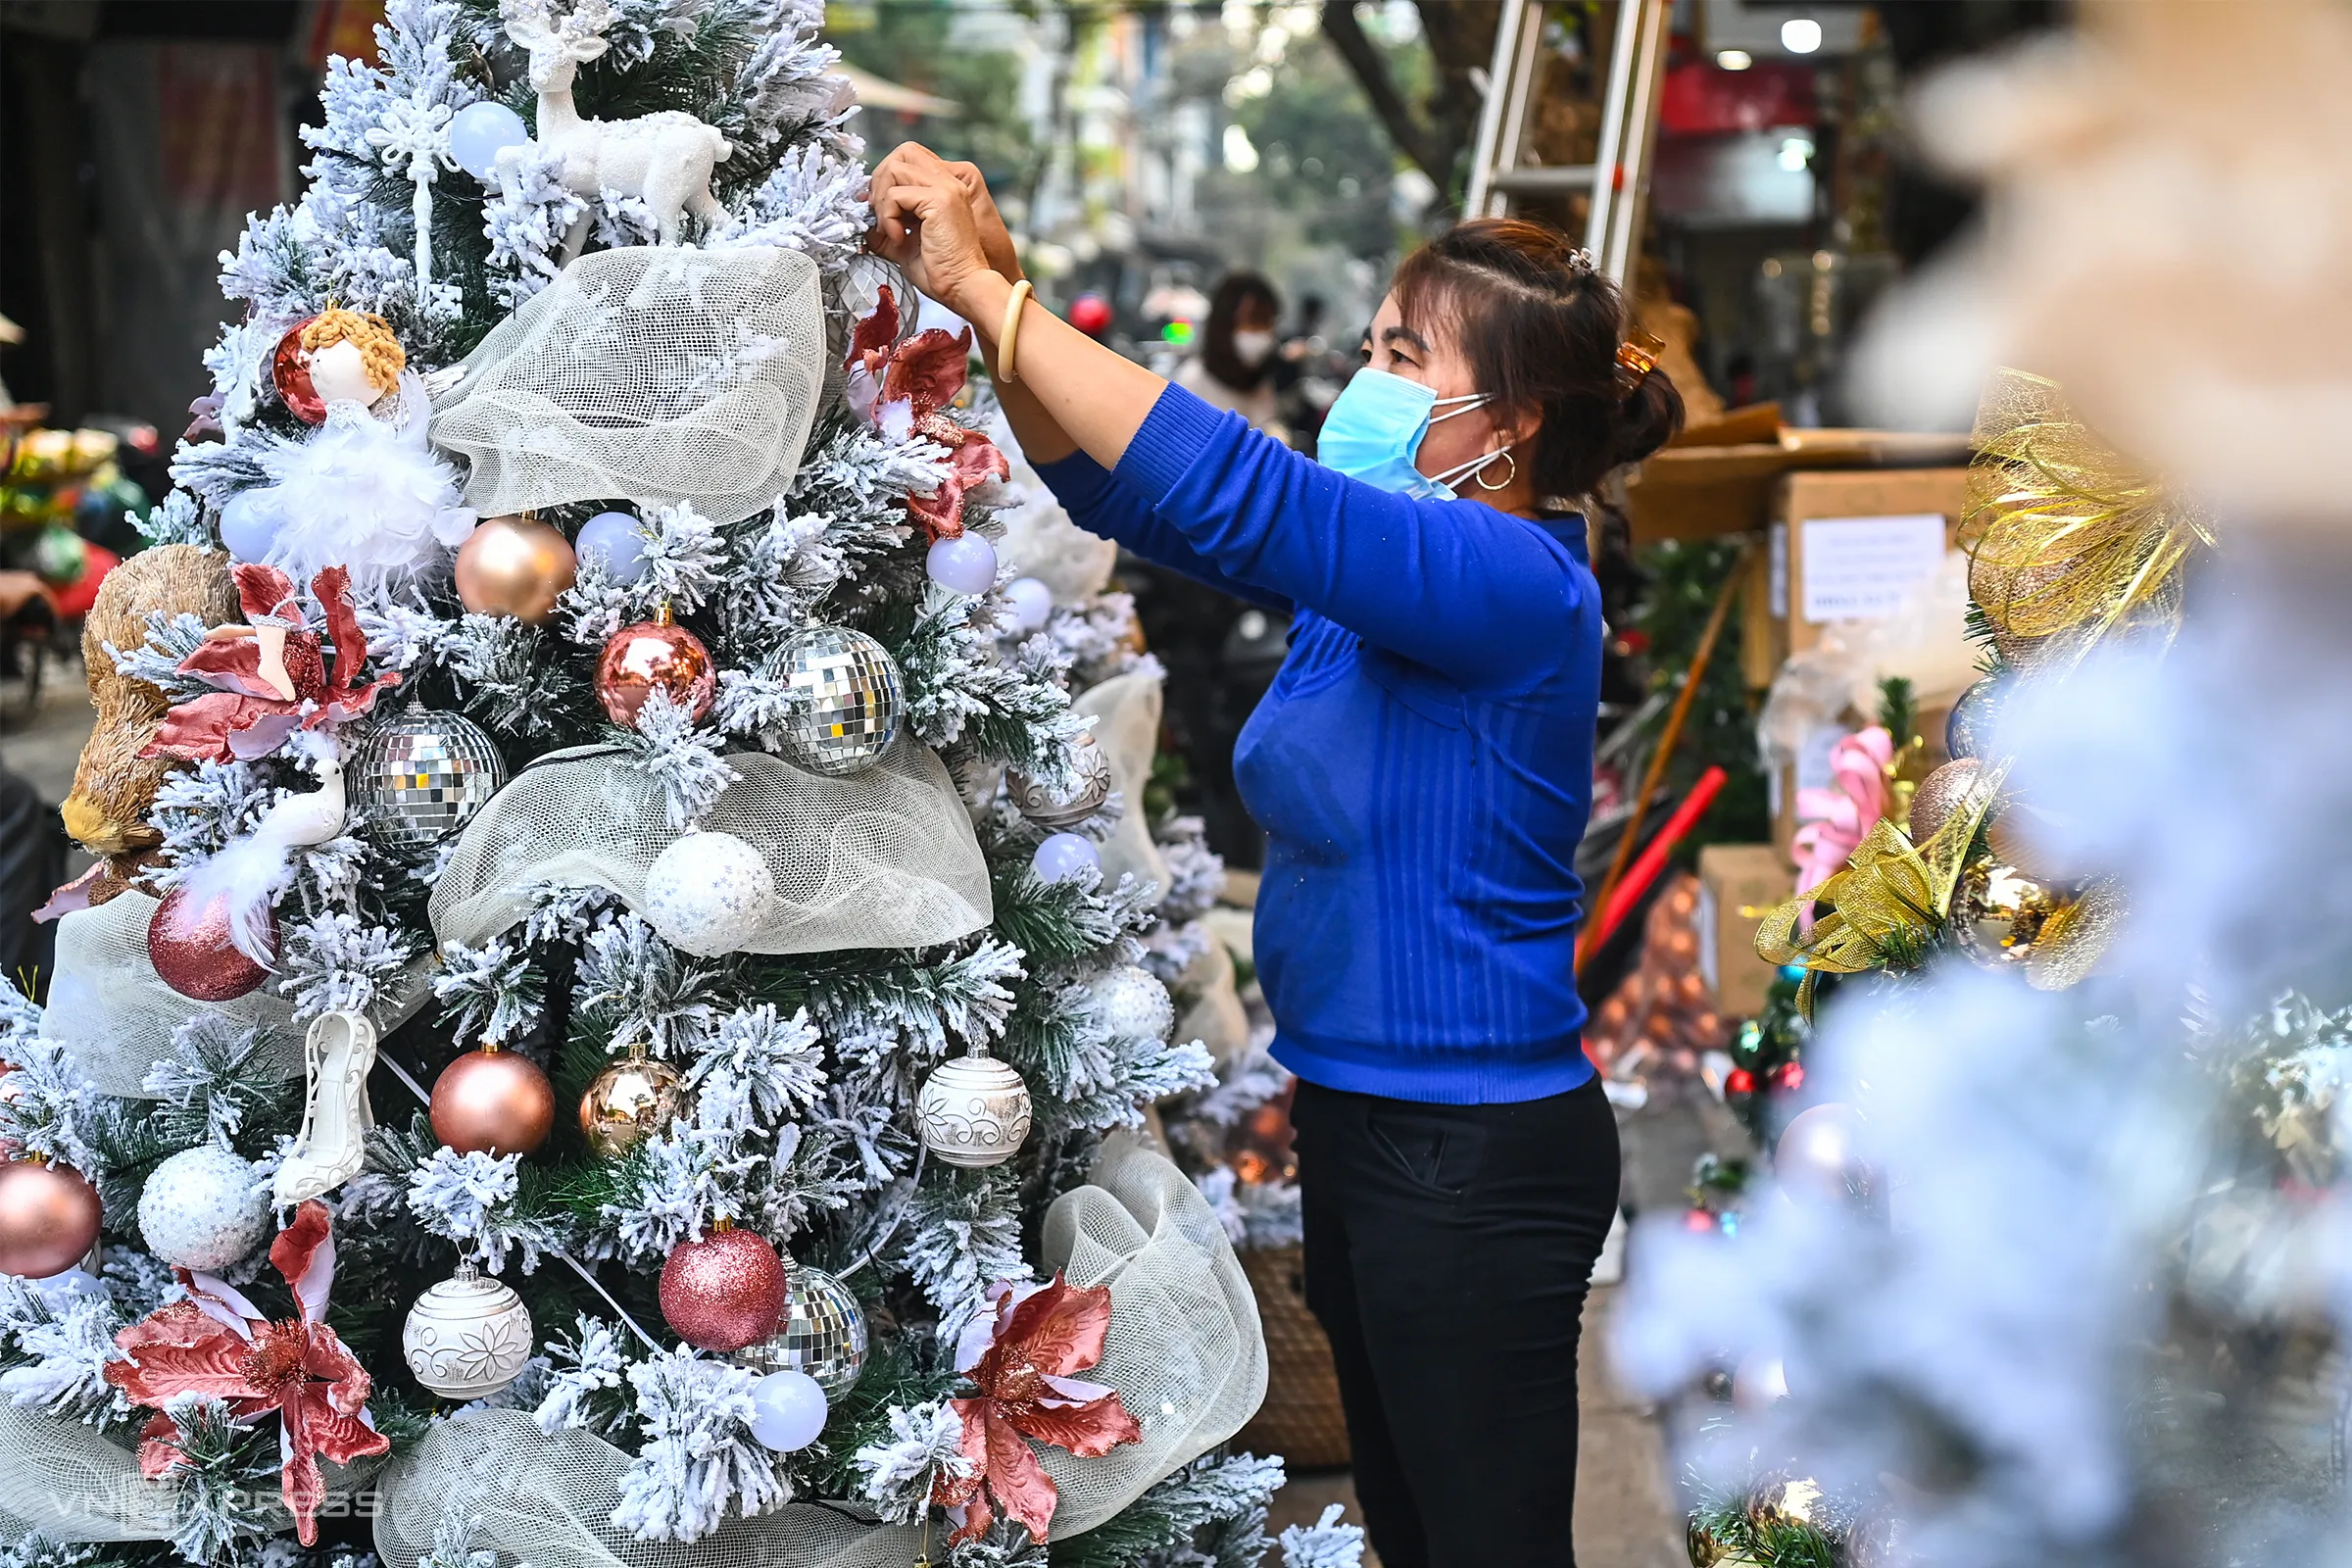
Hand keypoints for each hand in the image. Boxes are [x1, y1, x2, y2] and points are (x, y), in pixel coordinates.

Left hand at [873, 143, 1021, 281]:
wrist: (963, 287)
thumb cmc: (939, 271)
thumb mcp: (903, 243)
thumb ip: (885, 224)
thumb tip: (862, 217)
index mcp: (943, 187)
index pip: (907, 158)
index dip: (885, 179)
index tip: (877, 209)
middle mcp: (948, 181)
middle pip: (901, 154)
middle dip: (879, 182)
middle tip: (878, 216)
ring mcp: (945, 188)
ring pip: (894, 169)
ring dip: (882, 200)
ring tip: (889, 230)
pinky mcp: (939, 200)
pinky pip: (896, 194)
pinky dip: (888, 216)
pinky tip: (898, 238)